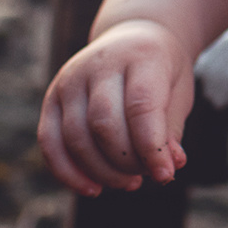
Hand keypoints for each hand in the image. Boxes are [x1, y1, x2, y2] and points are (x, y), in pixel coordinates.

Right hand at [38, 18, 194, 195]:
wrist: (134, 38)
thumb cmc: (161, 73)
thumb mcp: (178, 93)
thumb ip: (170, 131)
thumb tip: (168, 168)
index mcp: (141, 56)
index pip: (141, 106)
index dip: (151, 148)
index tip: (165, 176)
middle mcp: (100, 63)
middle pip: (104, 123)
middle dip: (126, 161)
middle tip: (144, 176)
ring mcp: (71, 78)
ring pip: (76, 136)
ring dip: (101, 171)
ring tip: (128, 182)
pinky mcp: (52, 97)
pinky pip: (49, 141)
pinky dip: (68, 172)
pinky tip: (92, 188)